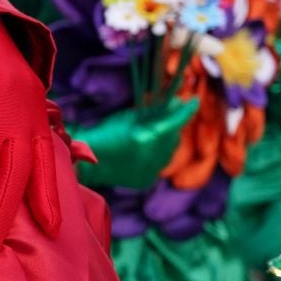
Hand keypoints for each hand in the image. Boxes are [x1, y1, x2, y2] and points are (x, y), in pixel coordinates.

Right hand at [69, 99, 198, 190]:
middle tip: (167, 115)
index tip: (194, 101)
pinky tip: (143, 150)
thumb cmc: (105, 133)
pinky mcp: (146, 180)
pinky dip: (156, 155)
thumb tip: (175, 103)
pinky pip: (159, 164)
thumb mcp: (129, 118)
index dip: (186, 111)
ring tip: (151, 133)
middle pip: (174, 137)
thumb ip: (153, 112)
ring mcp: (151, 171)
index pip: (175, 122)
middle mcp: (153, 156)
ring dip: (165, 141)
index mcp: (147, 138)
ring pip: (169, 152)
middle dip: (172, 126)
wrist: (86, 161)